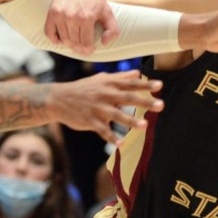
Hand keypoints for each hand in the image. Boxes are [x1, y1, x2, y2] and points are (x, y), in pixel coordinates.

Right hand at [45, 0, 119, 54]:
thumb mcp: (107, 11)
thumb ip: (112, 29)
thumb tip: (104, 43)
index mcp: (87, 17)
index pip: (86, 45)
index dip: (89, 50)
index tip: (90, 48)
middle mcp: (73, 17)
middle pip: (74, 44)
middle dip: (79, 48)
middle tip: (82, 47)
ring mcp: (60, 15)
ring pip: (63, 40)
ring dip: (69, 43)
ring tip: (75, 40)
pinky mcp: (51, 13)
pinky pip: (49, 34)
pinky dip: (55, 39)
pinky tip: (62, 37)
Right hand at [47, 70, 162, 143]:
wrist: (57, 99)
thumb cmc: (82, 89)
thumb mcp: (100, 79)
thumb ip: (119, 77)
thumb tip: (137, 73)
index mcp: (109, 84)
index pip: (131, 84)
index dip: (145, 84)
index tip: (160, 85)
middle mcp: (105, 95)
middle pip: (127, 98)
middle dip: (144, 102)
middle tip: (160, 105)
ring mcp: (97, 109)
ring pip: (116, 115)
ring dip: (130, 121)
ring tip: (145, 126)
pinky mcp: (89, 121)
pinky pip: (102, 131)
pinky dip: (111, 138)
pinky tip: (121, 144)